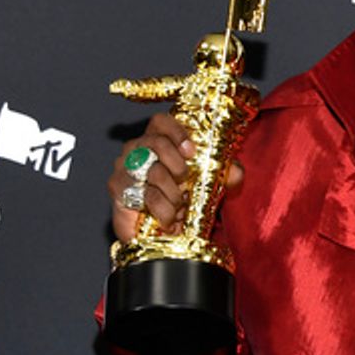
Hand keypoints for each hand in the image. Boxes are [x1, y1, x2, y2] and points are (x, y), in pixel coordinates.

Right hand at [109, 113, 243, 239]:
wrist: (159, 232)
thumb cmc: (182, 200)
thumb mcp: (209, 184)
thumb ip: (225, 174)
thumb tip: (236, 172)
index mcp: (156, 139)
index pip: (160, 121)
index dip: (177, 132)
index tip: (191, 150)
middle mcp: (136, 148)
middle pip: (157, 143)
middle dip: (179, 166)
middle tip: (186, 182)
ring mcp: (124, 167)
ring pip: (154, 172)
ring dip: (175, 193)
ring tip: (180, 206)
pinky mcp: (117, 188)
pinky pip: (147, 195)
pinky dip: (164, 209)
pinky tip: (169, 218)